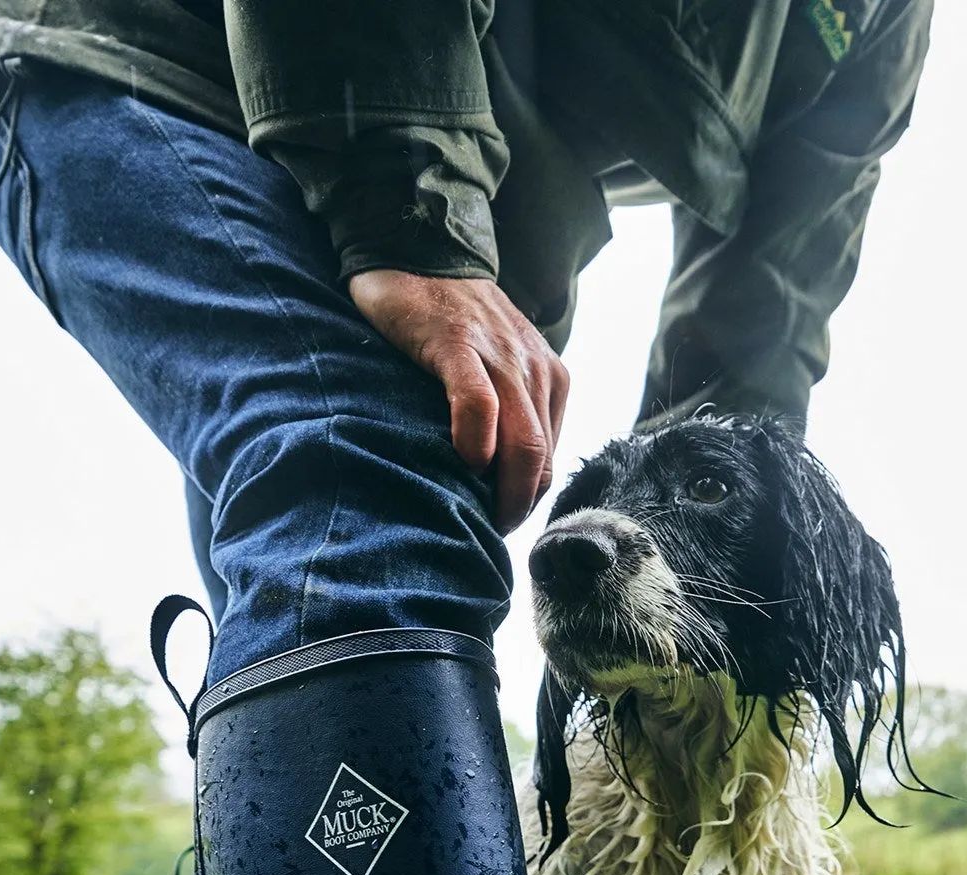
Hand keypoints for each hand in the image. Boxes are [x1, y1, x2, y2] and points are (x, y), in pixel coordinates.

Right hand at [349, 270, 568, 531]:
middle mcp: (533, 368)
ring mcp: (499, 355)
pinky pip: (479, 401)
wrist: (416, 251)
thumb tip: (497, 478)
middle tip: (490, 532)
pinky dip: (477, 438)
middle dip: (519, 505)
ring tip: (478, 516)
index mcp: (548, 378)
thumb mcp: (494, 369)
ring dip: (503, 488)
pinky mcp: (458, 343)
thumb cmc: (449, 324)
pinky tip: (465, 460)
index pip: (550, 458)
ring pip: (521, 440)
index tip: (500, 522)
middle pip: (541, 458)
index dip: (527, 499)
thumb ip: (506, 412)